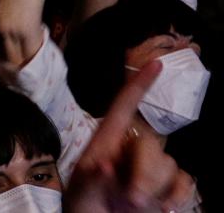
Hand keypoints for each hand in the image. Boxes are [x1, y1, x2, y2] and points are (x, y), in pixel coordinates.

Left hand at [65, 61, 195, 212]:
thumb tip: (107, 165)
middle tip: (132, 198)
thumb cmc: (83, 206)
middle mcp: (130, 150)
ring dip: (154, 188)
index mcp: (105, 142)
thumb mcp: (80, 191)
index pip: (124, 107)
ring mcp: (149, 168)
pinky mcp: (166, 187)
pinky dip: (177, 195)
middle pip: (151, 145)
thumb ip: (92, 178)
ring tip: (132, 206)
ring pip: (168, 165)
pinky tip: (166, 207)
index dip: (140, 85)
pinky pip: (183, 181)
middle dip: (145, 173)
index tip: (156, 64)